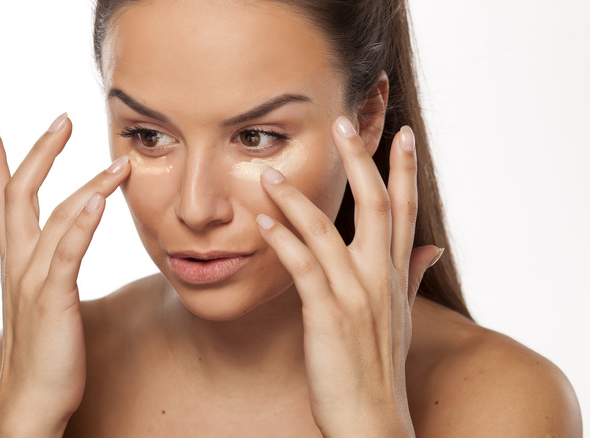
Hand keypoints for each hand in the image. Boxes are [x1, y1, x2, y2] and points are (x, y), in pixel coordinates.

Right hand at [0, 113, 129, 436]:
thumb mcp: (42, 301)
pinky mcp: (52, 299)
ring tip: (118, 161)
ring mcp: (32, 280)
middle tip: (62, 119)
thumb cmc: (44, 352)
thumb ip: (48, 271)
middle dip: (39, 153)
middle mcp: (17, 264)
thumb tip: (59, 256)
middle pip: (18, 194)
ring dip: (88, 183)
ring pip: (57, 217)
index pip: (1, 203)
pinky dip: (83, 222)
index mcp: (15, 262)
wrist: (31, 399)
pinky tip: (100, 198)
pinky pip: (67, 253)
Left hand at [256, 116, 441, 436]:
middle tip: (343, 122)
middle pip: (375, 205)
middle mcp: (380, 277)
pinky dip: (283, 241)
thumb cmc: (380, 364)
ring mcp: (356, 295)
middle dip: (360, 161)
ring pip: (328, 232)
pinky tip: (263, 221)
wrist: (371, 418)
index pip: (405, 209)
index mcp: (396, 273)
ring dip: (298, 199)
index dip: (405, 169)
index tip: (403, 132)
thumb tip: (433, 248)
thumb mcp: (402, 316)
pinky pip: (303, 268)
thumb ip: (412, 275)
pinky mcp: (328, 315)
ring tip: (271, 173)